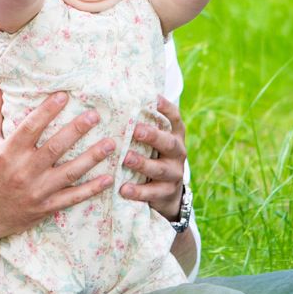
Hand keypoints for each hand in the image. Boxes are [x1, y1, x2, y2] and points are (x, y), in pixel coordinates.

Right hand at [0, 84, 116, 241]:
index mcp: (9, 153)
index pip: (31, 128)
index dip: (47, 111)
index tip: (64, 95)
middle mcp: (24, 171)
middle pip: (54, 148)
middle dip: (76, 130)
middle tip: (95, 115)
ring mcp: (37, 191)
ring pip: (69, 173)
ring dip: (92, 158)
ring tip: (110, 143)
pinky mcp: (46, 207)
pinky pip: (72, 198)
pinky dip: (91, 189)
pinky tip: (109, 178)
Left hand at [121, 96, 187, 220]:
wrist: (168, 195)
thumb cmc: (153, 159)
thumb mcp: (152, 143)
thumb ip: (141, 127)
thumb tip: (114, 103)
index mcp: (174, 136)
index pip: (174, 119)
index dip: (166, 108)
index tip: (154, 98)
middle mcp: (177, 152)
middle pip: (169, 143)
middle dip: (153, 136)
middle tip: (136, 130)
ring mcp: (174, 173)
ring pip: (160, 168)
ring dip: (143, 163)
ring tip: (126, 159)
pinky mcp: (167, 192)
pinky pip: (153, 192)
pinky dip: (138, 191)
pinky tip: (124, 189)